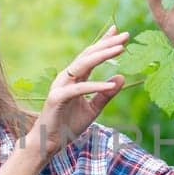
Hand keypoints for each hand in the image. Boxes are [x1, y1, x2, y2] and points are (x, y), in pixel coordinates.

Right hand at [28, 25, 128, 162]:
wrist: (48, 142)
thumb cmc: (67, 125)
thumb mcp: (93, 109)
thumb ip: (106, 94)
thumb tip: (122, 77)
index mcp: (74, 78)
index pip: (91, 56)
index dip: (104, 43)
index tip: (119, 31)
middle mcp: (67, 78)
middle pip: (88, 55)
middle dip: (107, 44)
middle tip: (125, 35)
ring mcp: (61, 86)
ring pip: (83, 65)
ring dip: (102, 56)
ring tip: (120, 49)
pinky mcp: (57, 98)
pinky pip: (79, 89)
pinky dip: (95, 86)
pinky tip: (110, 85)